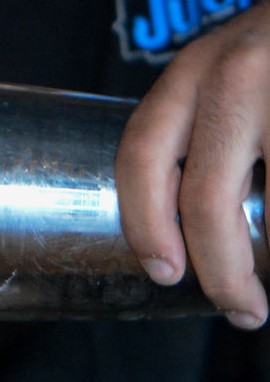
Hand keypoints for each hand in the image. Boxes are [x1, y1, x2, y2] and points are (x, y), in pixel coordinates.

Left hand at [116, 0, 269, 329]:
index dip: (146, 227)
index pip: (140, 158)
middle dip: (222, 272)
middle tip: (242, 309)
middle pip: (207, 199)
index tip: (165, 274)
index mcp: (191, 72)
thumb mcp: (228, 72)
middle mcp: (235, 73)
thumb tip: (182, 241)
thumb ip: (200, 133)